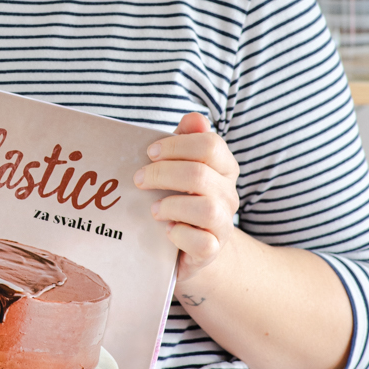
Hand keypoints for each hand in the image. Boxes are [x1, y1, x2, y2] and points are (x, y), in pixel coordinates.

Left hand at [133, 112, 239, 285]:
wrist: (190, 245)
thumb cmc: (180, 196)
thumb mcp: (180, 164)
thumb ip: (185, 139)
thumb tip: (194, 118)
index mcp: (224, 167)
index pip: (210, 145)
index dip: (176, 145)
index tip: (150, 152)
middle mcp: (229, 194)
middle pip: (200, 174)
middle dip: (162, 174)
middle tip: (138, 180)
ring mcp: (223, 224)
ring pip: (206, 209)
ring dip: (171, 206)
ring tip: (153, 209)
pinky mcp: (211, 250)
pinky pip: (202, 242)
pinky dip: (180, 235)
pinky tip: (166, 231)